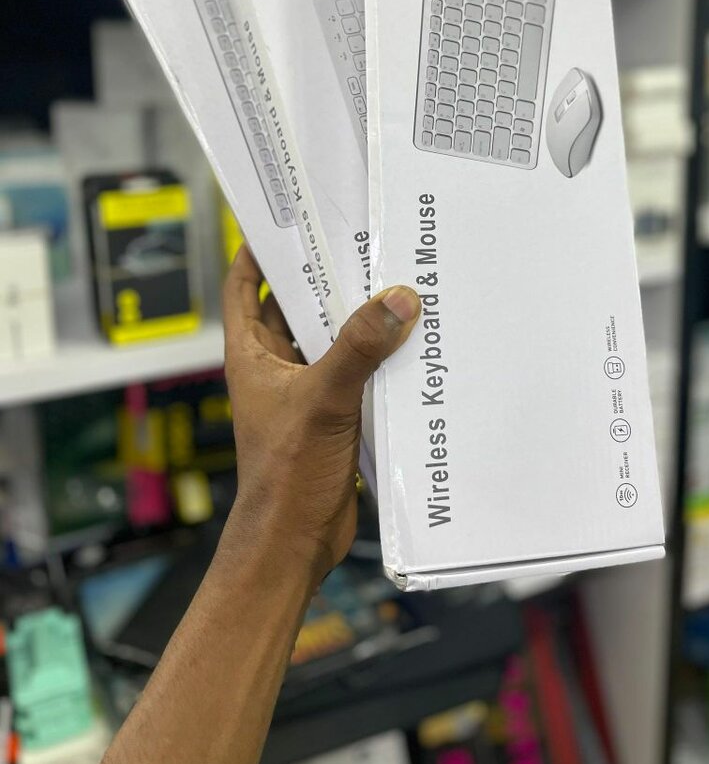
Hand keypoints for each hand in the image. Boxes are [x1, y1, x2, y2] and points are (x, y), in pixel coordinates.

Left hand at [222, 246, 420, 583]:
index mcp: (251, 354)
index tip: (287, 220)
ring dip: (356, 319)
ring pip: (329, 340)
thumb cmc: (286, 474)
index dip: (259, 251)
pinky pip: (354, 372)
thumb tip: (397, 300)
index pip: (244, 287)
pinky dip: (375, 357)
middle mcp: (274, 367)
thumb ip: (360, 348)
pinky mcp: (331, 415)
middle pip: (294, 307)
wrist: (293, 543)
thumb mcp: (324, 400)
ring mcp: (302, 392)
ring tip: (393, 284)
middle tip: (361, 245)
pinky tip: (409, 344)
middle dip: (323, 278)